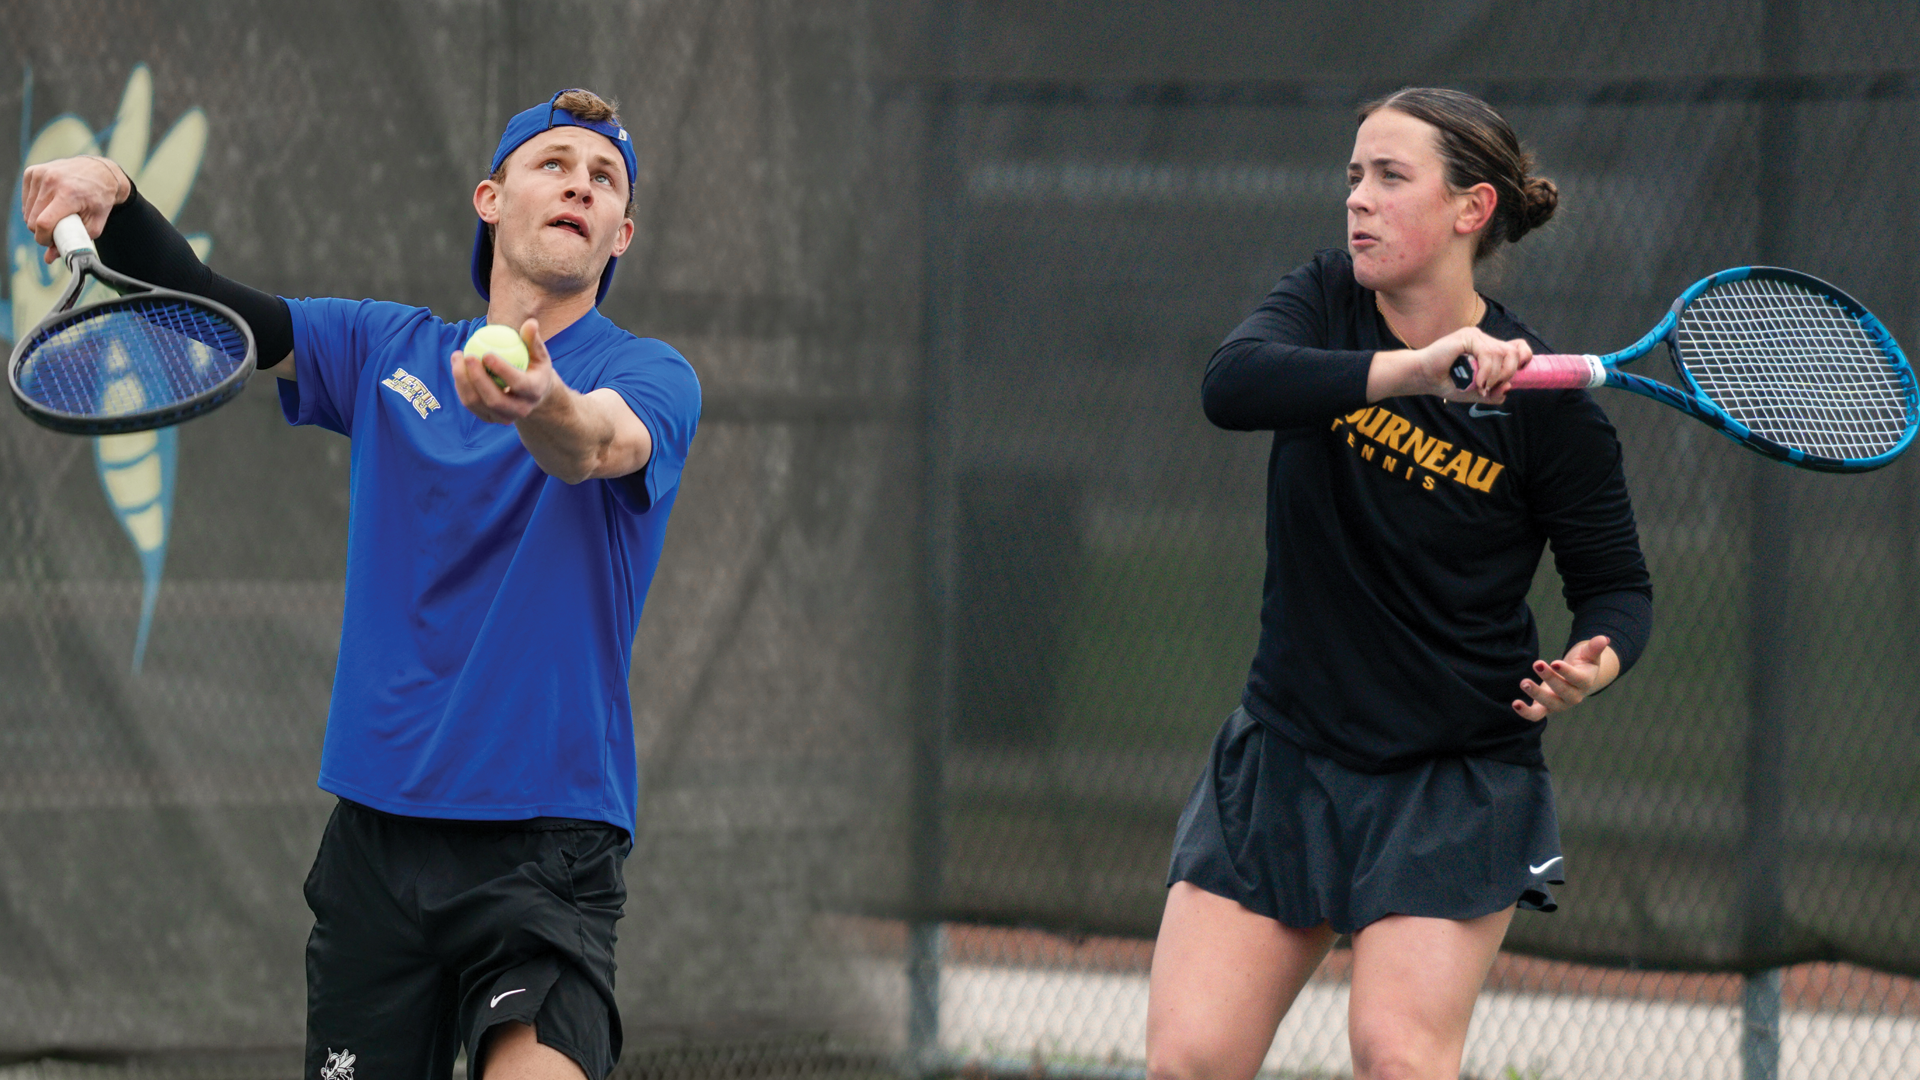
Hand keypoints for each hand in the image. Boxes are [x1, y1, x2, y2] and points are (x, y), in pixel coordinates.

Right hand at [21, 155, 130, 263]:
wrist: (100, 172)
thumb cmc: (99, 199)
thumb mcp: (94, 224)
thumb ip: (74, 242)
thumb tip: (49, 258)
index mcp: (68, 194)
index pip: (43, 223)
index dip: (43, 238)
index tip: (50, 242)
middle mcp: (52, 181)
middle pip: (32, 219)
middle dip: (42, 231)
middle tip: (58, 229)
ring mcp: (41, 174)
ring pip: (27, 211)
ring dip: (38, 218)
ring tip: (57, 214)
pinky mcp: (33, 171)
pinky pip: (26, 199)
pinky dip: (34, 206)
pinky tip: (50, 203)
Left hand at [450, 319, 563, 424]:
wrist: (531, 395)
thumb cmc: (534, 367)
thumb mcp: (538, 354)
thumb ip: (532, 340)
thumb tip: (530, 323)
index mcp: (534, 393)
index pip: (518, 384)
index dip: (502, 370)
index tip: (486, 353)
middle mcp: (519, 410)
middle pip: (494, 399)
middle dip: (477, 379)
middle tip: (468, 356)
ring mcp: (502, 417)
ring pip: (476, 403)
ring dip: (463, 380)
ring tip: (457, 356)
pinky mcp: (488, 418)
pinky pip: (469, 403)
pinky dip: (461, 385)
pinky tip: (457, 366)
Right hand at [1414, 326, 1532, 403]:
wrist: (1423, 377)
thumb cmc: (1445, 383)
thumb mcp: (1473, 392)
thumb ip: (1491, 393)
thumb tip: (1507, 389)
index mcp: (1488, 349)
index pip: (1516, 346)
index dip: (1524, 357)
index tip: (1518, 373)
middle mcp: (1484, 340)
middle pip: (1513, 351)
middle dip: (1508, 373)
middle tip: (1491, 387)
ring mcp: (1476, 336)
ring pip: (1502, 354)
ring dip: (1494, 375)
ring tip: (1480, 386)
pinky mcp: (1467, 336)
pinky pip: (1488, 354)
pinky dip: (1486, 371)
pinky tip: (1477, 381)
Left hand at [1513, 635, 1617, 721]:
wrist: (1575, 679)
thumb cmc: (1583, 664)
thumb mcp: (1589, 654)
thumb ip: (1595, 648)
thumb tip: (1604, 639)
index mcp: (1585, 682)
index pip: (1577, 679)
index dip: (1566, 672)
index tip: (1555, 662)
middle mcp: (1573, 696)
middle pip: (1562, 691)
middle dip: (1550, 678)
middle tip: (1537, 663)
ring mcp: (1559, 704)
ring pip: (1548, 704)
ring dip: (1536, 694)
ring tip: (1524, 682)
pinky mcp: (1545, 708)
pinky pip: (1536, 715)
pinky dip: (1526, 712)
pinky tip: (1515, 703)